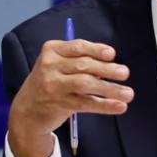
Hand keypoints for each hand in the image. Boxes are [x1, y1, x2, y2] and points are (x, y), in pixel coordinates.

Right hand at [8, 39, 132, 156]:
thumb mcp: (58, 64)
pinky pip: (86, 103)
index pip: (78, 47)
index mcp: (52, 51)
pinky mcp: (59, 104)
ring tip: (128, 93)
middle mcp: (50, 67)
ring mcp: (53, 86)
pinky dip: (105, 105)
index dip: (96, 50)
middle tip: (125, 73)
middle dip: (108, 69)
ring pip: (86, 84)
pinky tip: (119, 106)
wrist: (27, 109)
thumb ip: (80, 60)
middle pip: (84, 65)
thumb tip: (111, 62)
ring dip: (110, 89)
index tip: (112, 54)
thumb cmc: (51, 81)